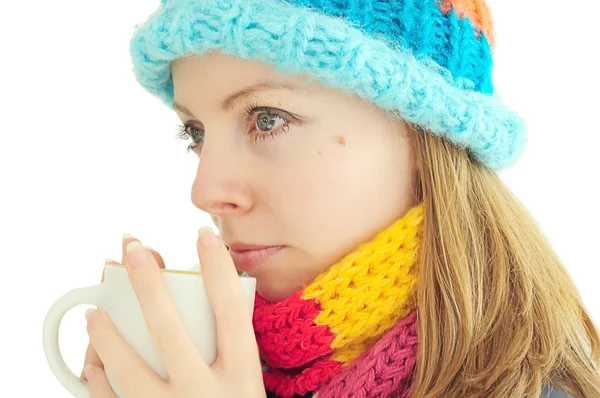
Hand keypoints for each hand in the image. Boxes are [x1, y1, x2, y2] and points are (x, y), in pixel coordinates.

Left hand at [82, 228, 265, 397]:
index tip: (202, 235)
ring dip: (106, 336)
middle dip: (147, 284)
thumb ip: (231, 346)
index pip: (231, 311)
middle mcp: (208, 396)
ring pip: (128, 371)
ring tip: (94, 311)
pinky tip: (93, 360)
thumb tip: (204, 295)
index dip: (217, 269)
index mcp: (241, 377)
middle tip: (132, 250)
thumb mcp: (247, 384)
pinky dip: (97, 379)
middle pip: (171, 331)